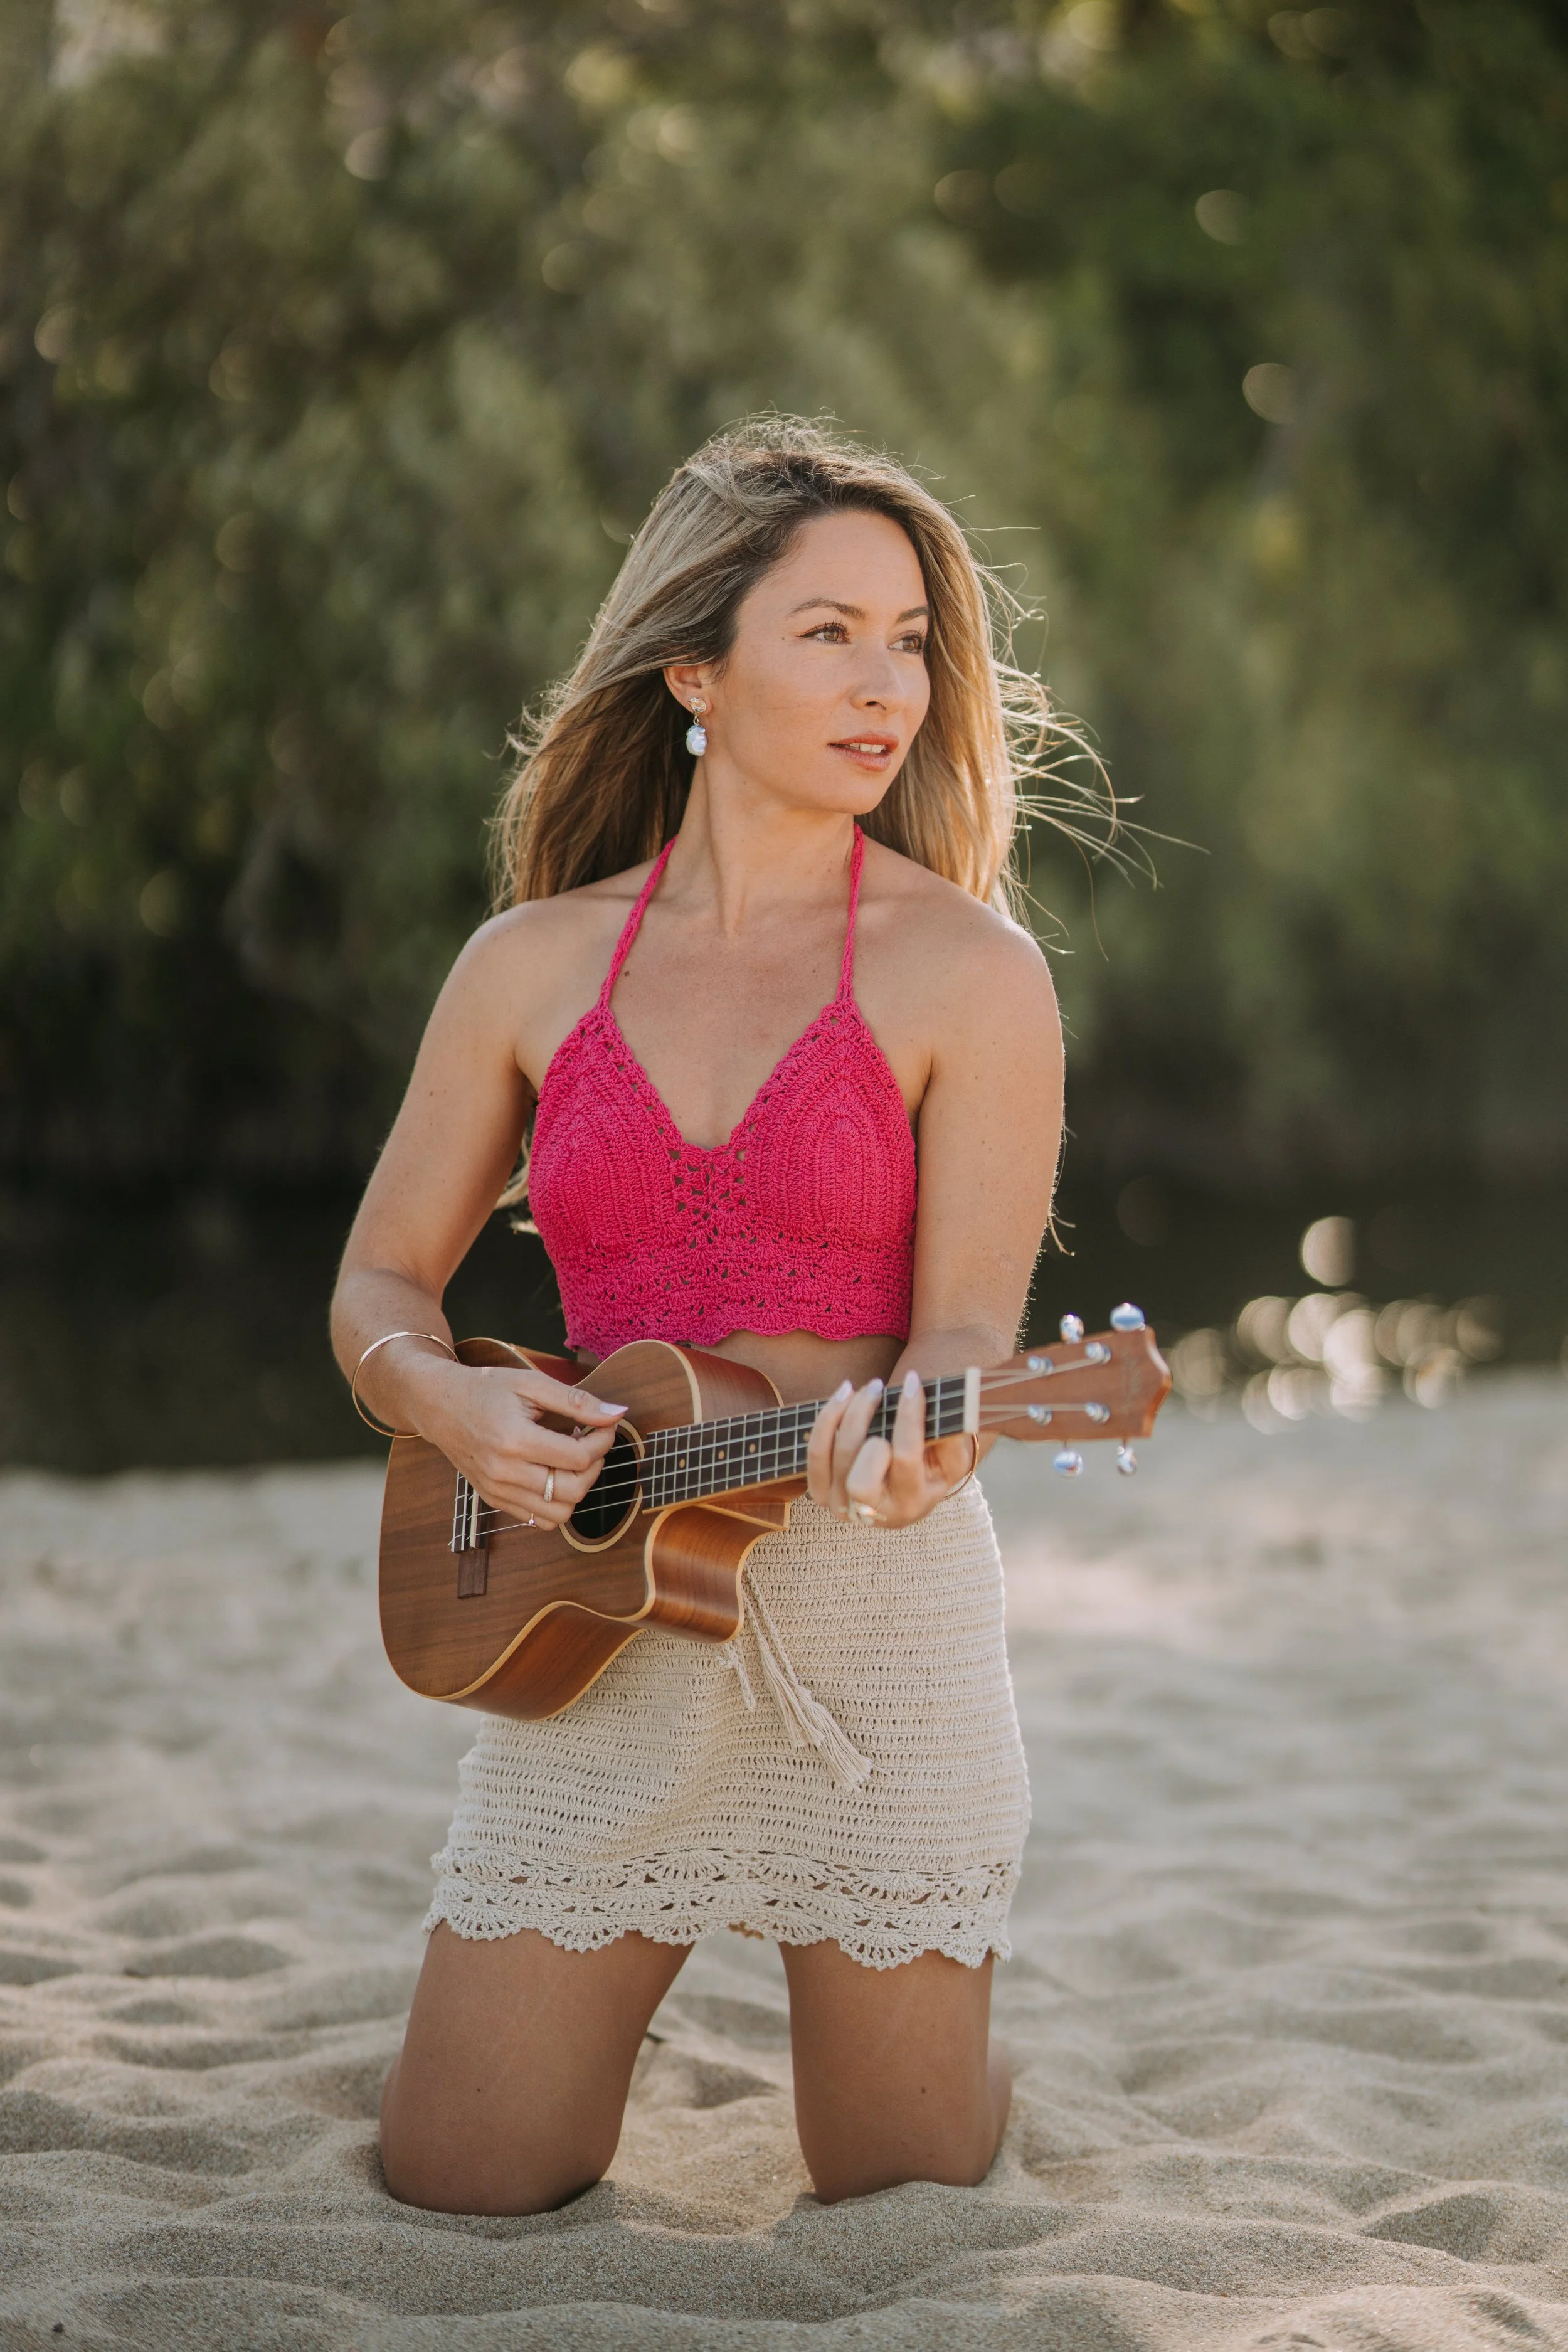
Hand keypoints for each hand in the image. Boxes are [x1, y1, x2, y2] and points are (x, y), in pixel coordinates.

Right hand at [421, 1362, 625, 1531]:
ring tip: (572, 1460)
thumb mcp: (531, 1383)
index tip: (603, 1424)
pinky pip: (539, 1520)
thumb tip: (617, 1413)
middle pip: (573, 1489)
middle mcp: (504, 1472)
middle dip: (595, 1465)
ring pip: (560, 1513)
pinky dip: (556, 1503)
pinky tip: (553, 1473)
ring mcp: (497, 1491)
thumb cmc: (486, 1389)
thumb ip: (576, 1401)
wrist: (440, 1406)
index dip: (602, 1440)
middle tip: (591, 1441)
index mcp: (514, 1440)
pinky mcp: (494, 1500)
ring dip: (578, 1488)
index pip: (578, 1457)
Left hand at [806, 1370, 975, 1530]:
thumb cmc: (931, 1466)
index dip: (908, 1415)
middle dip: (865, 1422)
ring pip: (835, 1452)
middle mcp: (874, 1512)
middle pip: (860, 1472)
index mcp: (912, 1503)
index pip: (906, 1457)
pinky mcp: (821, 1492)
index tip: (913, 1380)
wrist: (904, 1489)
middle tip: (880, 1390)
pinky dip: (827, 1417)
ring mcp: (842, 1505)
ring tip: (870, 1386)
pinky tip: (846, 1394)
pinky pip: (815, 1451)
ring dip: (850, 1409)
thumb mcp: (953, 1459)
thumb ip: (953, 1438)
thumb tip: (943, 1408)